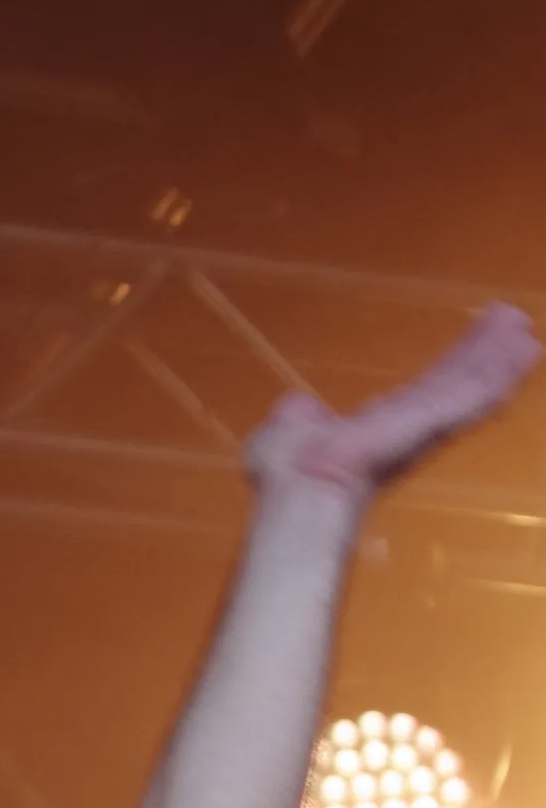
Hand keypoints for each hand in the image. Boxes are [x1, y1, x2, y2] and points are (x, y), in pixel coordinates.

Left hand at [245, 301, 539, 497]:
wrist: (296, 487)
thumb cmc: (285, 471)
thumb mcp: (290, 430)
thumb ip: (301, 418)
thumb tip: (300, 410)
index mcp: (377, 431)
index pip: (424, 394)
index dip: (451, 369)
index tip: (475, 342)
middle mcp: (406, 430)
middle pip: (453, 383)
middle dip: (483, 353)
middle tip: (515, 319)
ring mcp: (420, 426)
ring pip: (466, 384)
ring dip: (496, 355)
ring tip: (522, 324)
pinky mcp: (429, 421)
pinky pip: (470, 392)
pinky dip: (497, 370)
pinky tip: (524, 350)